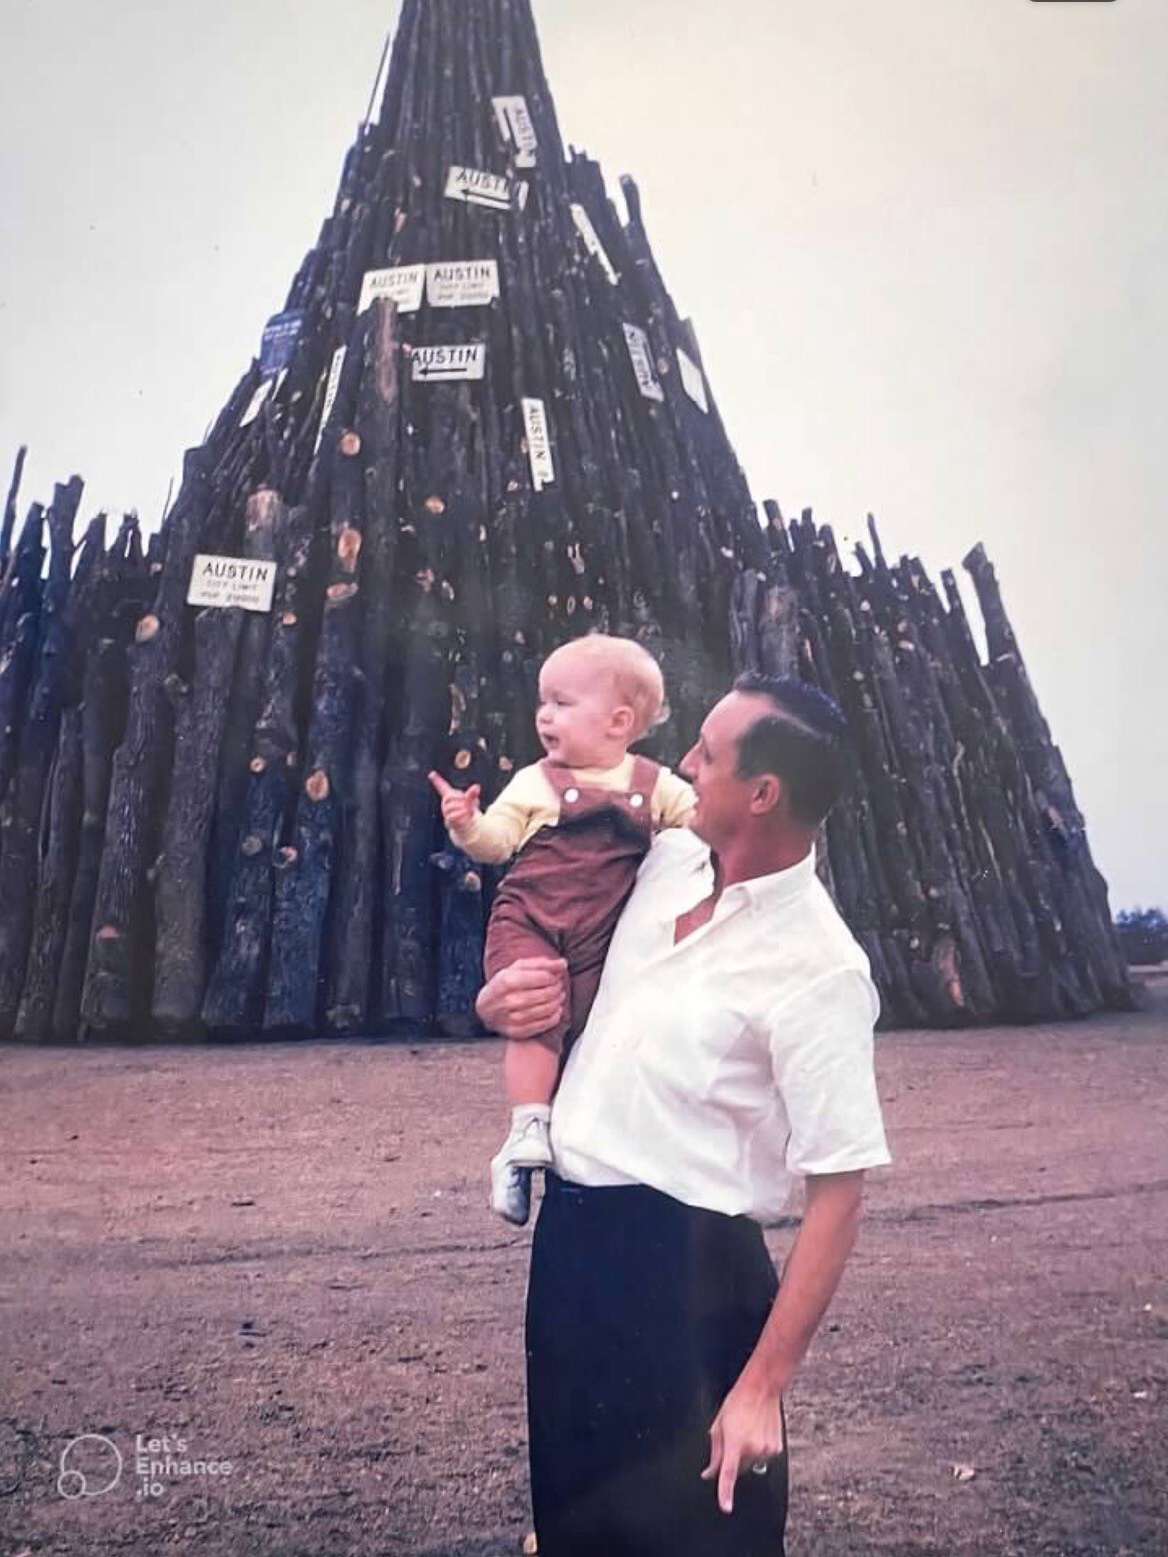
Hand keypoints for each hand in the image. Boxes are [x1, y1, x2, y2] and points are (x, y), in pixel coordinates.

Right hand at [428, 770, 481, 830]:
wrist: (467, 826)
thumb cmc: (468, 810)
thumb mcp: (472, 800)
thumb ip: (473, 793)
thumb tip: (476, 786)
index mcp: (450, 795)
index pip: (442, 787)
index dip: (437, 780)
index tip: (431, 773)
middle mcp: (446, 804)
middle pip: (448, 797)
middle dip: (460, 798)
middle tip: (469, 801)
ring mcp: (446, 813)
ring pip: (451, 808)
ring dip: (463, 808)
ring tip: (470, 809)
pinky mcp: (449, 821)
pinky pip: (453, 817)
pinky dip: (462, 815)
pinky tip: (468, 815)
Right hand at [476, 957, 567, 1039]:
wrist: (486, 1007)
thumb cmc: (504, 984)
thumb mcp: (518, 968)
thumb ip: (541, 964)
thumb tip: (563, 964)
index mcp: (505, 981)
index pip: (540, 978)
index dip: (553, 977)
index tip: (556, 976)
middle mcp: (506, 1001)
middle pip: (543, 995)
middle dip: (556, 989)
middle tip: (558, 986)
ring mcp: (509, 1019)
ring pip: (543, 1011)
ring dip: (556, 1003)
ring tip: (559, 997)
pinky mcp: (515, 1032)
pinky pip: (540, 1026)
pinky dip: (553, 1018)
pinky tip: (556, 1010)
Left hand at [701, 1379, 784, 1514]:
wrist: (761, 1389)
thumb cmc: (738, 1402)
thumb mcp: (718, 1425)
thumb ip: (715, 1453)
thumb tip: (710, 1473)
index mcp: (734, 1443)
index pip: (728, 1474)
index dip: (725, 1493)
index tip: (725, 1506)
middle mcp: (752, 1449)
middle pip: (739, 1468)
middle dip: (734, 1459)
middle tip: (735, 1438)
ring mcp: (766, 1450)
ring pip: (752, 1463)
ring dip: (747, 1454)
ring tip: (748, 1431)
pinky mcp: (777, 1449)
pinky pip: (763, 1457)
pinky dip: (759, 1450)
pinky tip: (758, 1432)